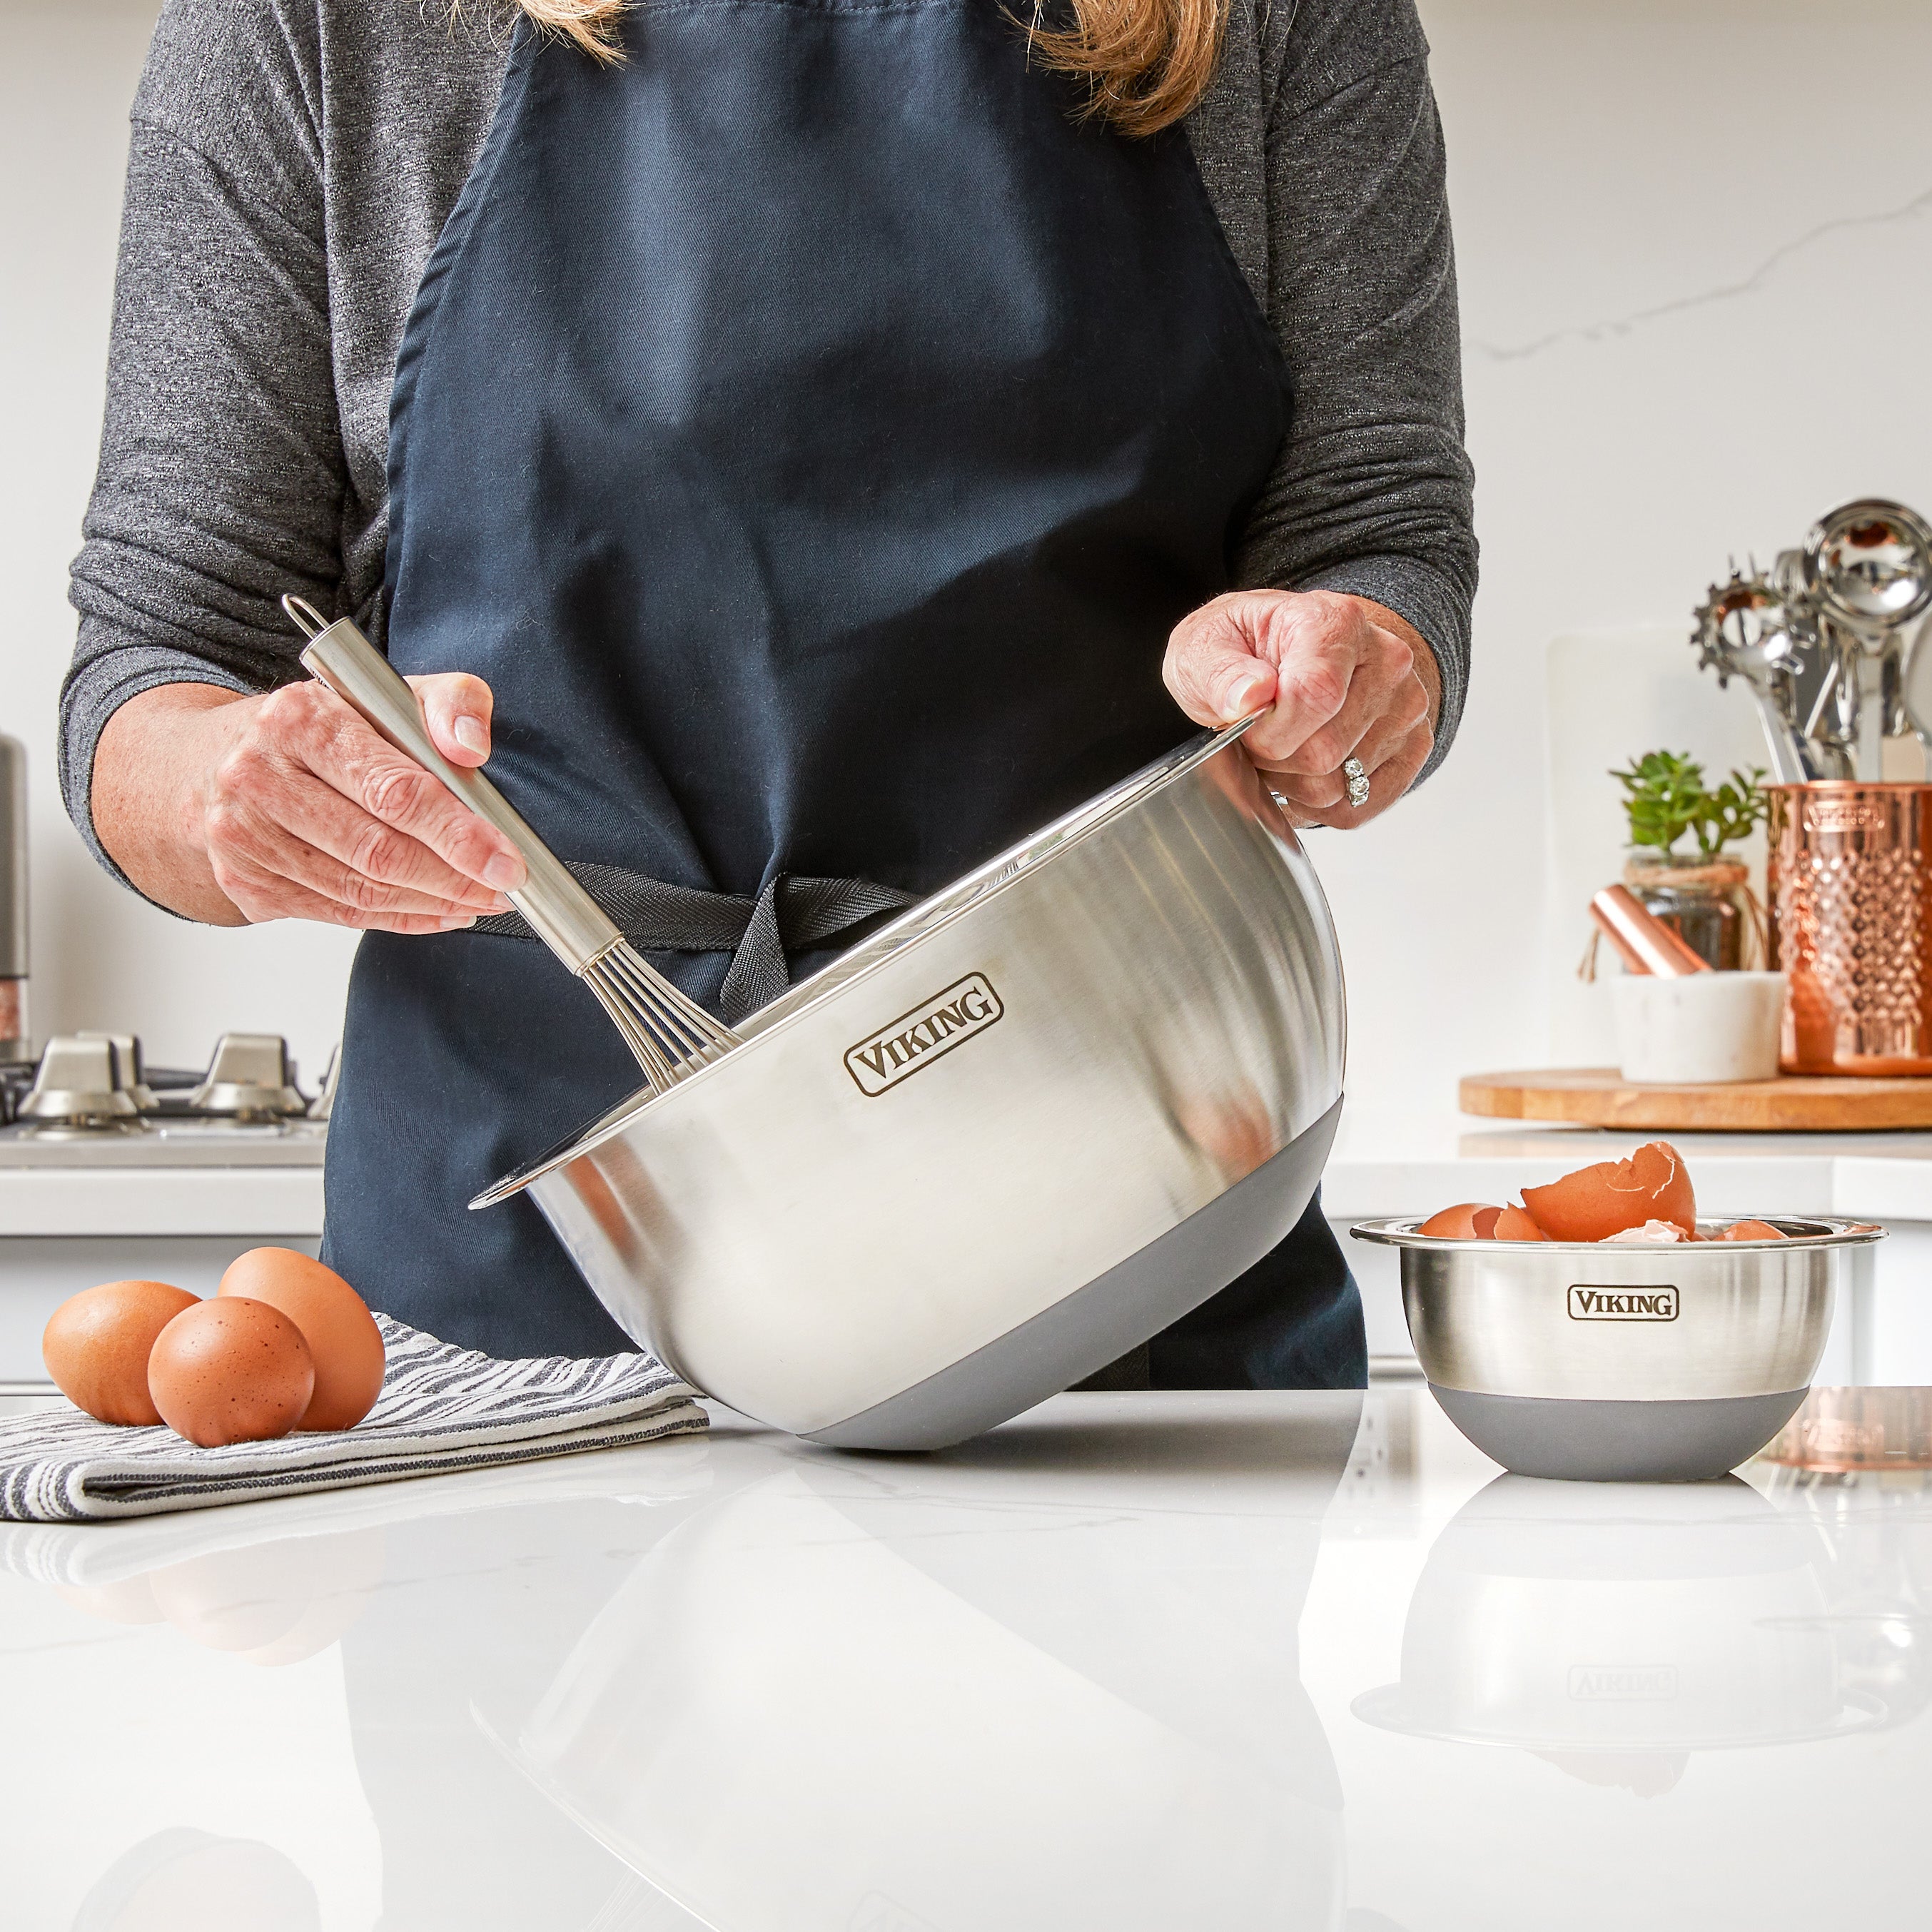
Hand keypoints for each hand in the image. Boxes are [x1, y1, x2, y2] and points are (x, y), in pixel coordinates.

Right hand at [94, 674, 527, 931]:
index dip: (458, 834)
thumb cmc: (318, 730)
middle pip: (378, 850)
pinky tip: (439, 908)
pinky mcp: (245, 881)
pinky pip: (340, 913)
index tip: (506, 861)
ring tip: (479, 898)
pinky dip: (401, 917)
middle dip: (454, 878)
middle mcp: (258, 776)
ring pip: (361, 890)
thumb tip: (470, 746)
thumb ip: (447, 703)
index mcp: (299, 720)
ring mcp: (244, 836)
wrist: (213, 760)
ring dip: (433, 902)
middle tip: (503, 887)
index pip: (393, 790)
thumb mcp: (385, 693)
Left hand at [1161, 589, 1438, 828]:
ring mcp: (1407, 707)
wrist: (1284, 653)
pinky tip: (1301, 775)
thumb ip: (1219, 672)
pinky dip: (1318, 805)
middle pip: (1325, 752)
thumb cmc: (1245, 651)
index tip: (1245, 726)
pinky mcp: (1413, 747)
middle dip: (1275, 759)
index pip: (1316, 695)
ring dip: (1293, 783)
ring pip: (1339, 787)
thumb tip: (1248, 697)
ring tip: (1282, 748)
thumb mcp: (1205, 647)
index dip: (1270, 731)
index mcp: (1337, 623)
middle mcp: (1387, 661)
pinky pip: (1359, 808)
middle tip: (1259, 737)